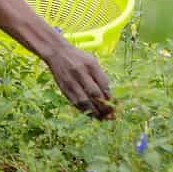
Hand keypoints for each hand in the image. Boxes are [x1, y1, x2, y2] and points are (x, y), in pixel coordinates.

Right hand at [0, 0, 114, 119]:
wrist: (56, 52)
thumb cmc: (78, 57)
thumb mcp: (92, 61)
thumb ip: (100, 76)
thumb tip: (109, 95)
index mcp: (90, 65)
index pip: (103, 84)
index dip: (110, 97)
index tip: (115, 106)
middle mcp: (80, 73)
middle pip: (95, 94)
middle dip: (104, 107)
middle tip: (111, 116)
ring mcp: (71, 81)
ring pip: (84, 102)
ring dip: (95, 112)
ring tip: (102, 119)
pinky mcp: (64, 88)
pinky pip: (75, 102)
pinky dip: (84, 111)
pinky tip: (91, 114)